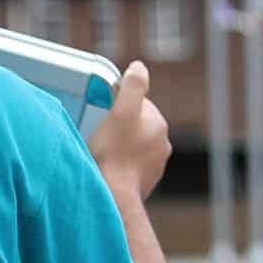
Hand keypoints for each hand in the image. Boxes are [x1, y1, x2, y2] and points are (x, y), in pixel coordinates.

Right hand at [87, 60, 171, 202]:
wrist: (114, 196)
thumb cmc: (113, 154)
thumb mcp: (121, 111)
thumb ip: (133, 85)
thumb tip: (139, 67)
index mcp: (159, 124)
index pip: (139, 106)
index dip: (119, 108)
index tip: (104, 118)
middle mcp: (162, 145)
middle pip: (137, 128)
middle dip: (121, 130)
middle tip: (100, 137)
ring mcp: (155, 166)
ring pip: (135, 149)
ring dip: (121, 150)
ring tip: (103, 156)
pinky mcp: (145, 184)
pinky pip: (132, 169)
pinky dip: (122, 168)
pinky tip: (108, 171)